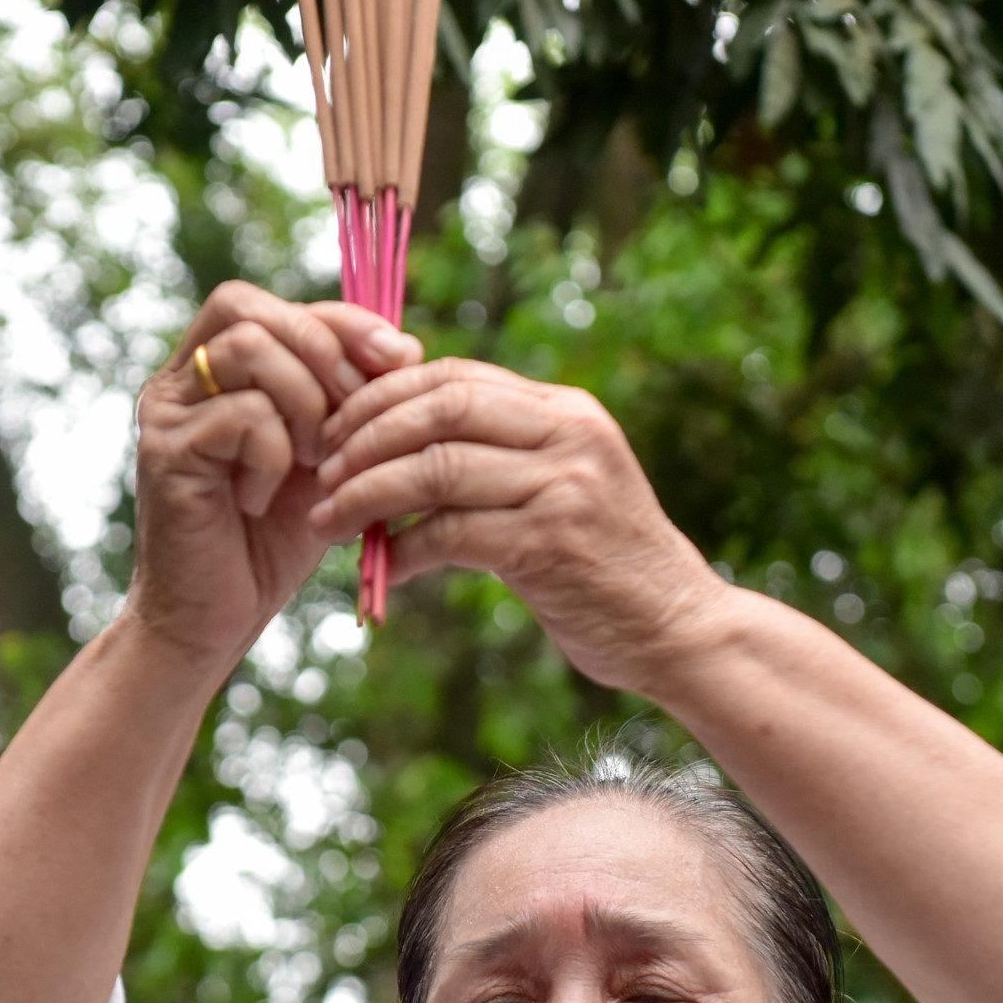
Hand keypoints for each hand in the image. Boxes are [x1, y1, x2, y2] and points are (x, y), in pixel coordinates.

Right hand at [126, 285, 420, 668]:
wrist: (215, 618)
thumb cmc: (272, 540)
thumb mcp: (327, 459)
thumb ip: (351, 402)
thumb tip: (408, 348)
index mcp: (219, 371)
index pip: (280, 307)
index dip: (344, 321)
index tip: (400, 359)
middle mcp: (182, 379)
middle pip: (251, 308)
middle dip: (324, 353)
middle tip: (352, 417)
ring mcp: (167, 411)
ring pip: (249, 348)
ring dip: (303, 402)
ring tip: (309, 461)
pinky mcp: (165, 451)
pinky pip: (242, 416)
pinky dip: (274, 456)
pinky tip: (262, 500)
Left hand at [310, 358, 722, 692]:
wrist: (678, 627)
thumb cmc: (607, 563)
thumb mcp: (565, 485)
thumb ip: (505, 454)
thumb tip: (404, 439)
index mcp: (567, 412)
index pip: (456, 376)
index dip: (384, 396)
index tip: (338, 429)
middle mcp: (570, 437)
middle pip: (439, 407)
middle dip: (366, 435)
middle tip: (323, 470)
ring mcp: (564, 489)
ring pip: (436, 468)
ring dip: (368, 494)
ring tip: (331, 519)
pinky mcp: (552, 546)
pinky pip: (452, 534)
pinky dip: (407, 550)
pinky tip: (388, 569)